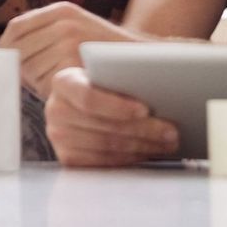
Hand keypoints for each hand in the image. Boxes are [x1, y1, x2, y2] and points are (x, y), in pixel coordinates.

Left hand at [0, 0, 133, 97]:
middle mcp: (63, 22)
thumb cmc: (106, 55)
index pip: (15, 29)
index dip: (6, 50)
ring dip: (36, 84)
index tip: (6, 65)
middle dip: (22, 70)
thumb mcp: (77, 30)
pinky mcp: (75, 65)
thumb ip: (45, 35)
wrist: (147, 63)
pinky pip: (45, 84)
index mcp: (60, 11)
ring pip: (30, 71)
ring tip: (57, 85)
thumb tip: (2, 56)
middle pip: (18, 52)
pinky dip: (48, 92)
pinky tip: (63, 91)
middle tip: (38, 81)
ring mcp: (69, 42)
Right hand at [42, 66, 180, 166]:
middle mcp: (55, 110)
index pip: (89, 97)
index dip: (118, 106)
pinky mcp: (68, 158)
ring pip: (107, 146)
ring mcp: (58, 137)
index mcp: (63, 82)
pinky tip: (148, 151)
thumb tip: (167, 63)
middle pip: (104, 125)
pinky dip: (130, 158)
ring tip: (168, 142)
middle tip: (171, 131)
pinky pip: (104, 163)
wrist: (78, 106)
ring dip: (142, 146)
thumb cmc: (102, 86)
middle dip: (143, 129)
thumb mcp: (107, 72)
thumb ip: (126, 69)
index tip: (146, 109)